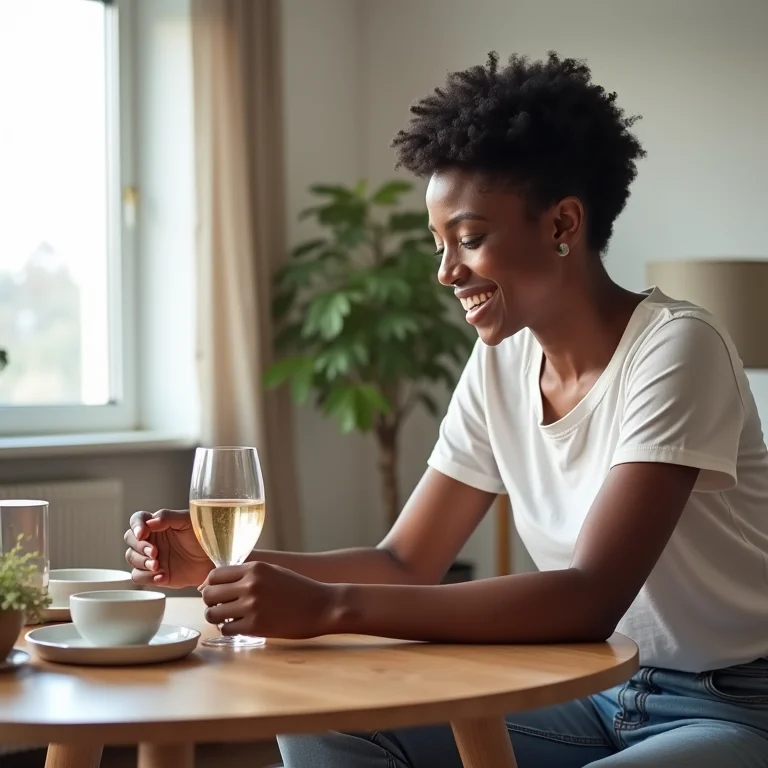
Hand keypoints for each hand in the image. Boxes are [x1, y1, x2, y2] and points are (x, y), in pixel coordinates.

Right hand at [124, 509, 212, 587]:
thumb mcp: (187, 521)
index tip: (142, 534)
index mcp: (156, 524)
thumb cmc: (201, 537)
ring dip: (142, 562)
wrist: (211, 559)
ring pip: (131, 558)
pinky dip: (147, 577)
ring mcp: (150, 557)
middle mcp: (150, 540)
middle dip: (139, 547)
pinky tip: (162, 576)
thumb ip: (168, 517)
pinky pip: (139, 576)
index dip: (136, 526)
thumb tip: (150, 521)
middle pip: (130, 540)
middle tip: (154, 552)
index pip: (137, 520)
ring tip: (158, 566)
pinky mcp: (153, 574)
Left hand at [201, 561, 339, 638]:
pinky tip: (240, 626)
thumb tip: (218, 584)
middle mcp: (250, 585)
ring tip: (228, 618)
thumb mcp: (273, 571)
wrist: (323, 605)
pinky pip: (226, 629)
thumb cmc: (298, 588)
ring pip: (213, 613)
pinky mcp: (255, 626)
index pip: (214, 575)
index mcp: (254, 568)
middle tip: (220, 607)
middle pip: (209, 594)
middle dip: (210, 602)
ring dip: (216, 617)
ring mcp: (252, 606)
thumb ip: (247, 575)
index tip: (217, 592)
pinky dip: (229, 629)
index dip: (211, 585)